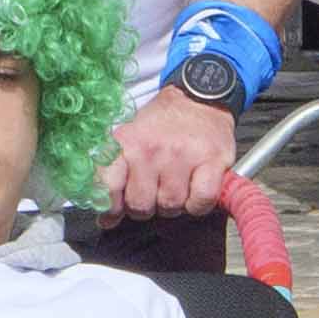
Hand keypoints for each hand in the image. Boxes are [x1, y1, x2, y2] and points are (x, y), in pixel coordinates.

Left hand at [102, 84, 238, 223]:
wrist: (200, 97)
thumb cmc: (162, 125)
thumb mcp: (130, 141)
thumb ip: (114, 179)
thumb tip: (105, 220)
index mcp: (127, 143)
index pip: (107, 187)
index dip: (110, 206)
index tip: (115, 210)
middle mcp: (151, 149)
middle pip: (140, 205)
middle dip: (146, 205)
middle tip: (154, 189)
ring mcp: (182, 155)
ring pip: (170, 206)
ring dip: (173, 203)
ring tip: (176, 184)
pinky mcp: (212, 160)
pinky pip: (199, 202)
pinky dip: (197, 204)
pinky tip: (195, 190)